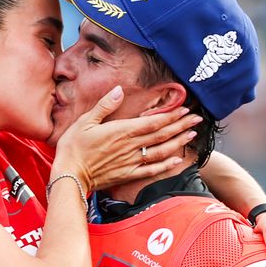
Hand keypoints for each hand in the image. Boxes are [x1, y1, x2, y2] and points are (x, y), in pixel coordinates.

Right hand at [53, 86, 202, 191]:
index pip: (153, 122)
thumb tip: (118, 90)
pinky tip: (176, 160)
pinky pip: (151, 170)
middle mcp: (130, 147)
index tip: (184, 109)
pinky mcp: (127, 175)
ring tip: (191, 134)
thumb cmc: (73, 148)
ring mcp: (130, 162)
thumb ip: (104, 106)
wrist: (69, 176)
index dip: (171, 115)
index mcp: (121, 131)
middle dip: (180, 125)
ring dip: (178, 142)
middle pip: (161, 135)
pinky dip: (166, 165)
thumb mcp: (84, 121)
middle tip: (197, 119)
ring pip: (160, 151)